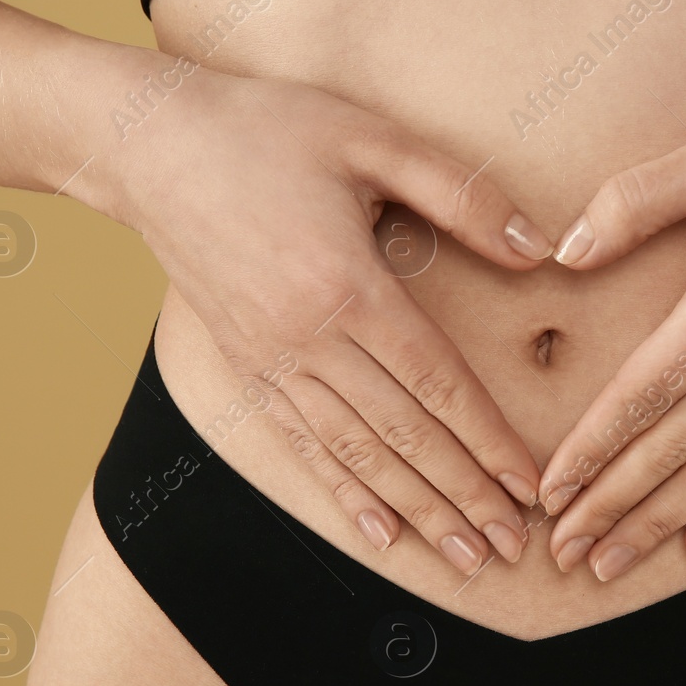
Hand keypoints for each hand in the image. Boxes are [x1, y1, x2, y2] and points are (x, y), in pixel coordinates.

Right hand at [99, 64, 553, 575]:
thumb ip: (462, 195)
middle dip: (464, 495)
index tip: (531, 485)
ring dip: (415, 510)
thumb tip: (539, 249)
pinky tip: (378, 532)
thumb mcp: (372, 139)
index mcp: (350, 288)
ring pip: (357, 455)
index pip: (439, 384)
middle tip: (512, 546)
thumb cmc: (268, 130)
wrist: (147, 145)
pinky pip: (301, 446)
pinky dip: (343, 492)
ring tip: (464, 555)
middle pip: (404, 436)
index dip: (489, 441)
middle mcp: (308, 341)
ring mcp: (271, 363)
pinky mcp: (245, 370)